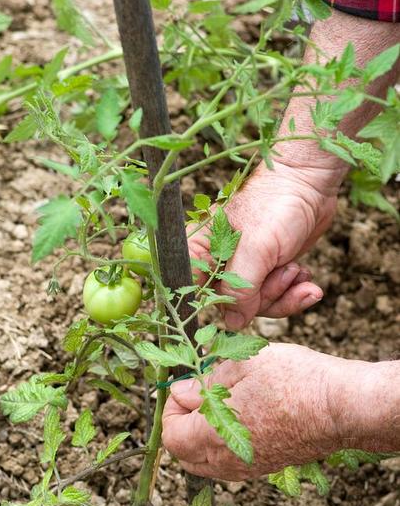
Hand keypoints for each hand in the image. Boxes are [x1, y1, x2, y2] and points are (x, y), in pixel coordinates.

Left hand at [162, 343, 363, 480]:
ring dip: (201, 436)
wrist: (342, 406)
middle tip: (196, 396)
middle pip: (184, 455)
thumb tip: (183, 392)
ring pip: (206, 463)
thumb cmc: (295, 381)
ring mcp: (249, 468)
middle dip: (182, 425)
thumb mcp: (242, 366)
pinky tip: (239, 415)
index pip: (171, 436)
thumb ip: (206, 383)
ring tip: (218, 403)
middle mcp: (228, 461)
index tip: (184, 387)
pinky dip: (222, 444)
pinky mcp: (267, 466)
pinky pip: (230, 463)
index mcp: (214, 437)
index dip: (170, 410)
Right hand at [188, 159, 339, 329]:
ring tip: (298, 271)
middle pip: (231, 305)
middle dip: (264, 298)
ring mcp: (245, 268)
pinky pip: (274, 297)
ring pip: (256, 305)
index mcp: (202, 251)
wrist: (311, 182)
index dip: (214, 306)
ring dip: (282, 294)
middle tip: (285, 273)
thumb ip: (239, 289)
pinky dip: (293, 292)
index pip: (194, 291)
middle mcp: (219, 262)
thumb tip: (233, 323)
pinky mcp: (267, 270)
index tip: (243, 308)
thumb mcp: (256, 250)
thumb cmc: (277, 205)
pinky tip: (306, 277)